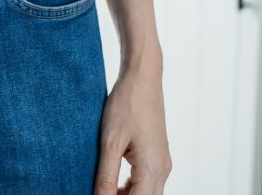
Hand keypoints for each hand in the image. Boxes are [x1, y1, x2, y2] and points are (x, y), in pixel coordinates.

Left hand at [94, 63, 171, 193]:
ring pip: (146, 193)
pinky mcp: (157, 156)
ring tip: (101, 190)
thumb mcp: (110, 142)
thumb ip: (106, 176)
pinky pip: (146, 181)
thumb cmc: (127, 105)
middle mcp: (163, 170)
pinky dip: (130, 187)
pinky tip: (111, 184)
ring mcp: (162, 163)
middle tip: (98, 192)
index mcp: (152, 168)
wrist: (142, 79)